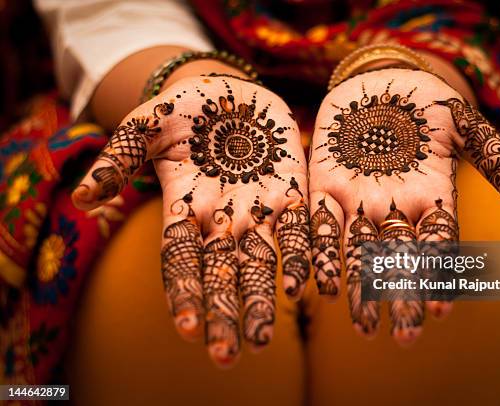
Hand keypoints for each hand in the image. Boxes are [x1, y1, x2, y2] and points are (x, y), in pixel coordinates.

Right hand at [72, 75, 309, 365]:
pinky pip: (298, 228)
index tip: (188, 329)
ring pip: (261, 263)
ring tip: (266, 339)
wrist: (229, 90)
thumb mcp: (144, 126)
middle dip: (224, 314)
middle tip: (228, 356)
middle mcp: (220, 220)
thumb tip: (82, 196)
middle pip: (222, 274)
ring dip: (264, 300)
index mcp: (183, 209)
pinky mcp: (290, 191)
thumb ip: (117, 158)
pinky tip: (312, 285)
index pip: (181, 261)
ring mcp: (257, 208)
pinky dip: (304, 255)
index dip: (184, 294)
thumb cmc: (181, 111)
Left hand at [309, 68, 499, 343]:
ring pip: (358, 253)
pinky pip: (319, 225)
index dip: (437, 276)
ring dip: (360, 290)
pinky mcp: (324, 187)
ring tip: (362, 327)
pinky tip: (319, 286)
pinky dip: (320, 254)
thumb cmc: (427, 101)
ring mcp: (358, 201)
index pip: (437, 245)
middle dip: (400, 297)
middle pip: (398, 260)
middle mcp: (395, 209)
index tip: (439, 310)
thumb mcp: (464, 123)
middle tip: (402, 338)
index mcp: (431, 197)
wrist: (379, 80)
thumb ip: (495, 158)